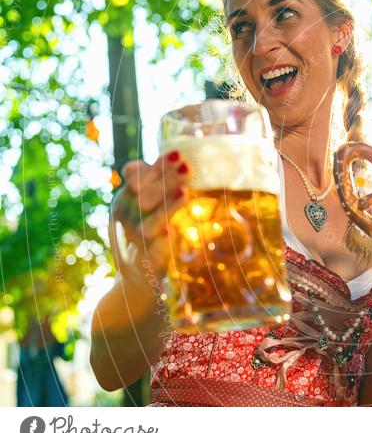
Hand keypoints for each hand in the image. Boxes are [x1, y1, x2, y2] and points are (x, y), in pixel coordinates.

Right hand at [109, 150, 189, 283]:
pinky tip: (170, 232)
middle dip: (164, 181)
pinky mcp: (146, 263)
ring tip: (184, 192)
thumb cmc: (143, 234)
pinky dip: (159, 242)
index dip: (156, 167)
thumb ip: (150, 184)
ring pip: (145, 224)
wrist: (135, 279)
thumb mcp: (142, 207)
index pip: (137, 180)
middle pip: (142, 198)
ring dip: (165, 208)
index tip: (177, 153)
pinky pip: (151, 252)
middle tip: (187, 167)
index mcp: (123, 204)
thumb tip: (162, 157)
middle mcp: (124, 222)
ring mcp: (134, 243)